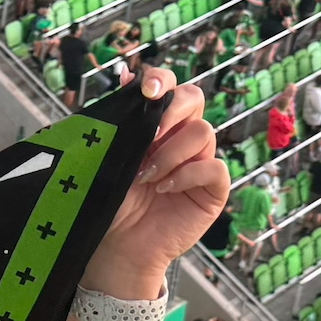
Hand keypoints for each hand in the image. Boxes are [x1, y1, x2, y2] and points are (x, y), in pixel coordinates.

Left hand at [84, 68, 228, 298]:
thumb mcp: (105, 156)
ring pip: (203, 132)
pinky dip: (187, 174)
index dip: (162, 80)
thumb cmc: (105, 200)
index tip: (146, 90)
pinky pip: (215, 167)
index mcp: (155, 125)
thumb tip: (125, 75)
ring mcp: (199, 162)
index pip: (170, 86)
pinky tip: (164, 189)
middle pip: (194, 99)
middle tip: (148, 135)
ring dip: (171, 151)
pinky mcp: (212, 190)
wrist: (114, 246)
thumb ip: (117, 119)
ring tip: (145, 176)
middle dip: (170, 112)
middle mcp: (180, 138)